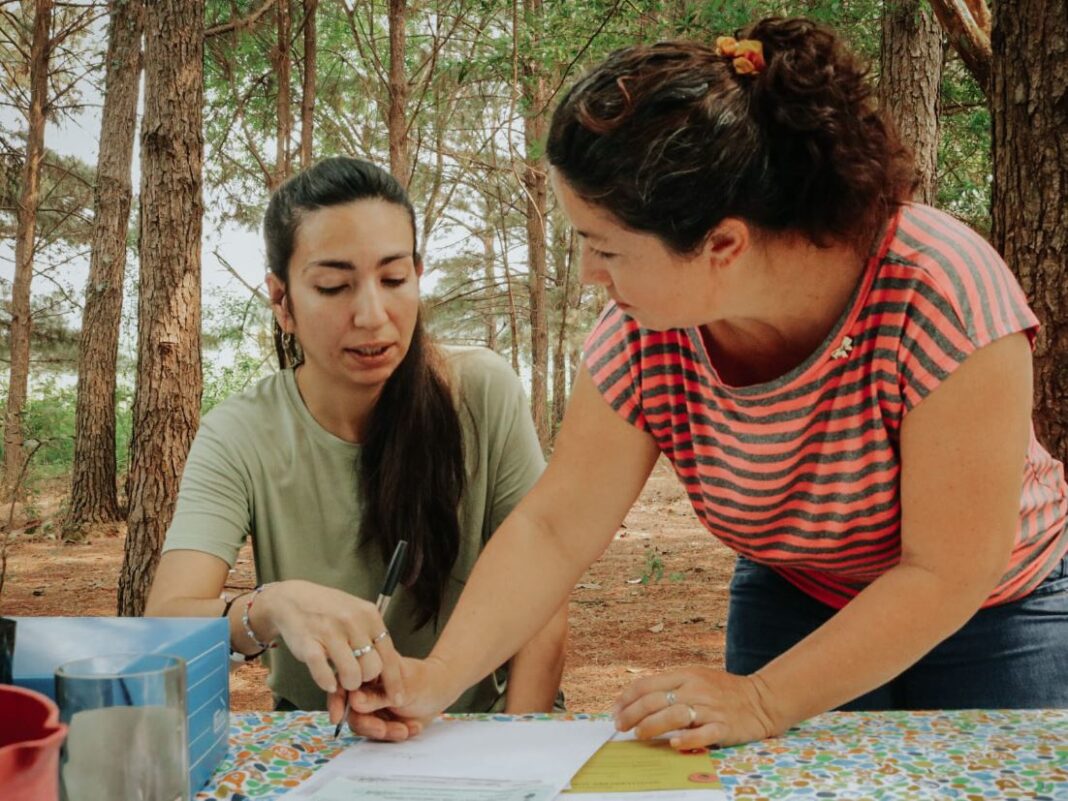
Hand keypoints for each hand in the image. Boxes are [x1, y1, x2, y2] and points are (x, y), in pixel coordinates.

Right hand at [254, 580, 403, 705]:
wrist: (292, 599)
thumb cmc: (329, 611)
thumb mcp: (357, 613)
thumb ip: (372, 636)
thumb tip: (390, 667)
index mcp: (369, 615)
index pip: (389, 654)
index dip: (394, 680)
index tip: (398, 698)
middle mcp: (352, 622)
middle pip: (373, 668)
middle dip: (366, 680)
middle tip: (357, 679)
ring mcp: (330, 633)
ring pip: (352, 675)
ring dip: (348, 684)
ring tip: (342, 679)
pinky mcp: (309, 644)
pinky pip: (324, 675)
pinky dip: (327, 684)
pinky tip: (328, 681)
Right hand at [338, 657, 455, 740]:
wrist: (441, 691)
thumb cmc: (425, 680)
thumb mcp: (405, 687)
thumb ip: (379, 696)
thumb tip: (353, 700)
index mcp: (367, 670)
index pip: (343, 684)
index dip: (336, 701)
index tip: (338, 717)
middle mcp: (364, 688)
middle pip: (350, 711)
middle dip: (367, 724)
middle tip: (383, 729)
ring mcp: (370, 706)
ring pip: (363, 725)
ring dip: (384, 731)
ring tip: (405, 729)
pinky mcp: (379, 720)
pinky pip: (377, 734)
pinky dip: (394, 734)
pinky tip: (412, 727)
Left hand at [612, 667, 783, 748]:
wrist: (762, 699)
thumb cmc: (723, 691)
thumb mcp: (696, 679)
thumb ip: (671, 687)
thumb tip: (638, 701)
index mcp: (686, 675)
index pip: (648, 684)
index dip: (627, 698)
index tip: (615, 710)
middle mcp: (695, 689)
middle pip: (656, 700)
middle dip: (632, 713)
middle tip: (620, 726)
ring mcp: (710, 707)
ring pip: (675, 715)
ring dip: (653, 725)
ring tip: (639, 734)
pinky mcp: (724, 726)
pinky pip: (704, 733)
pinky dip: (687, 738)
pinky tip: (674, 744)